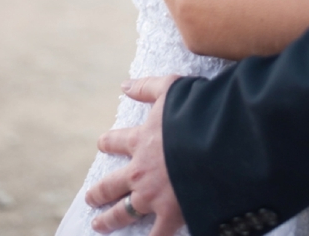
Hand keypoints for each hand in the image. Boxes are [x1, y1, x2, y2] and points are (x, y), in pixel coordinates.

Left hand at [85, 76, 182, 235]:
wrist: (218, 141)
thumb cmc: (196, 112)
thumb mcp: (170, 89)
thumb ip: (146, 87)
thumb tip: (124, 86)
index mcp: (140, 140)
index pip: (116, 141)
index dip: (108, 142)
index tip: (101, 144)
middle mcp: (140, 171)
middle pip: (111, 184)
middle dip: (99, 192)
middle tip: (90, 197)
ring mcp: (153, 195)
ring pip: (123, 212)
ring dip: (109, 219)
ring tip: (99, 224)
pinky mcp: (171, 213)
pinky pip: (156, 234)